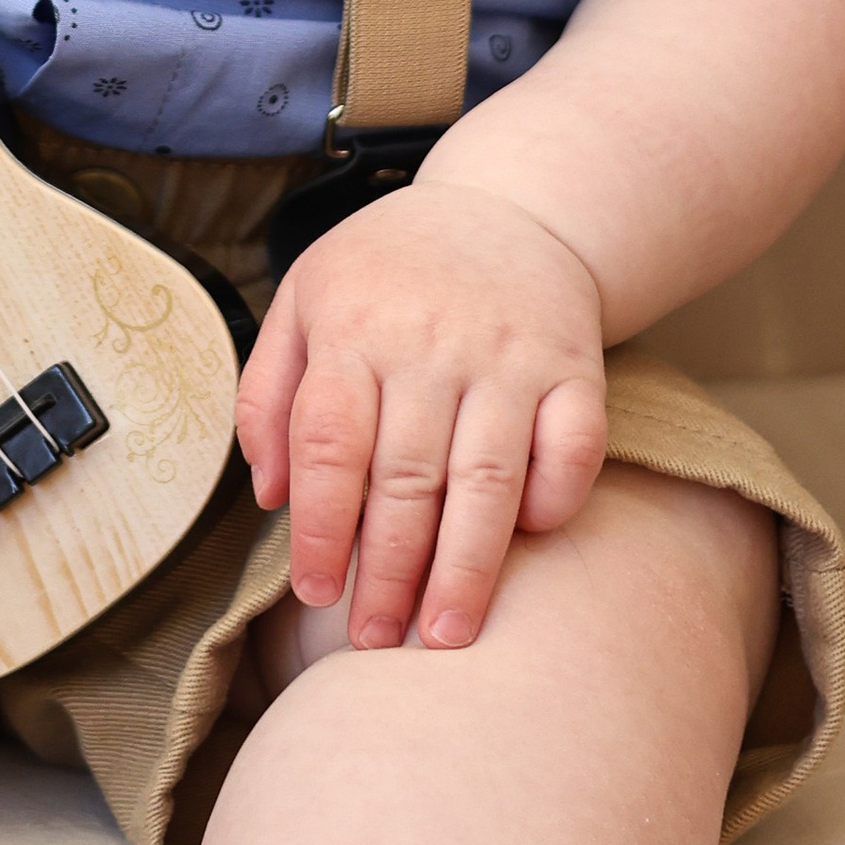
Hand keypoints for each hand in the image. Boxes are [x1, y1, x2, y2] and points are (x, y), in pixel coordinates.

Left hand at [236, 180, 607, 653]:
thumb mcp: (303, 301)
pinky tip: (527, 542)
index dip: (320, 529)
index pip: (330, 444)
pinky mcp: (574, 365)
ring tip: (444, 634)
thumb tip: (270, 497)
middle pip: (406, 478)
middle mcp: (432, 341)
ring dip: (466, 568)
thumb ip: (269, 394)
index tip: (314, 592)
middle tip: (374, 639)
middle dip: (388, 573)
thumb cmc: (388, 272)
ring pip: (488, 479)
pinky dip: (554, 501)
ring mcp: (509, 354)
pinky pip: (573, 449)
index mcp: (353, 325)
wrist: (507, 204)